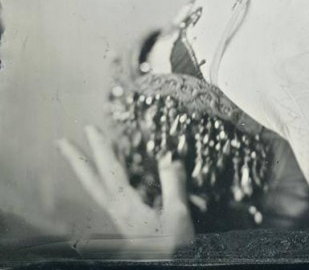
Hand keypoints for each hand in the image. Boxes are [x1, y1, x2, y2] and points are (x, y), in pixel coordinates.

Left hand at [57, 125, 194, 254]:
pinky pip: (110, 195)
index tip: (90, 128)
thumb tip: (168, 157)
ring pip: (97, 188)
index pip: (109, 170)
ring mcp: (119, 218)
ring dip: (88, 169)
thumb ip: (172, 184)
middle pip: (90, 181)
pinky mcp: (127, 224)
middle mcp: (117, 210)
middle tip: (60, 143)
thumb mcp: (177, 214)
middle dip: (76, 160)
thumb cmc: (171, 249)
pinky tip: (113, 176)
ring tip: (82, 153)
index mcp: (126, 206)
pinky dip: (106, 179)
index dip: (100, 147)